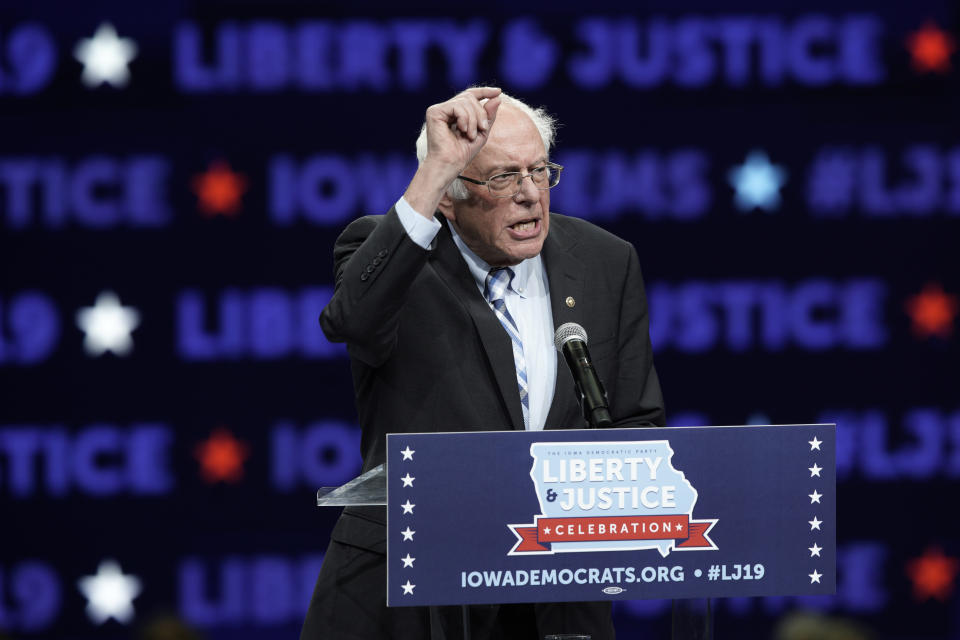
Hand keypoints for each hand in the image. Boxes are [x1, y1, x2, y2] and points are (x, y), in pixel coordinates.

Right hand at [403, 87, 501, 217]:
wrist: (450, 164)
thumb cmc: (463, 153)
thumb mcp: (482, 132)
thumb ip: (489, 115)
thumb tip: (498, 97)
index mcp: (455, 113)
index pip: (470, 95)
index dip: (484, 91)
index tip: (498, 92)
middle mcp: (445, 109)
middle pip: (470, 97)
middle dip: (481, 112)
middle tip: (483, 128)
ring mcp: (438, 109)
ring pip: (465, 100)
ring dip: (474, 118)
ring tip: (471, 134)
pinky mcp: (434, 112)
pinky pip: (457, 106)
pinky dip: (465, 118)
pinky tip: (462, 130)